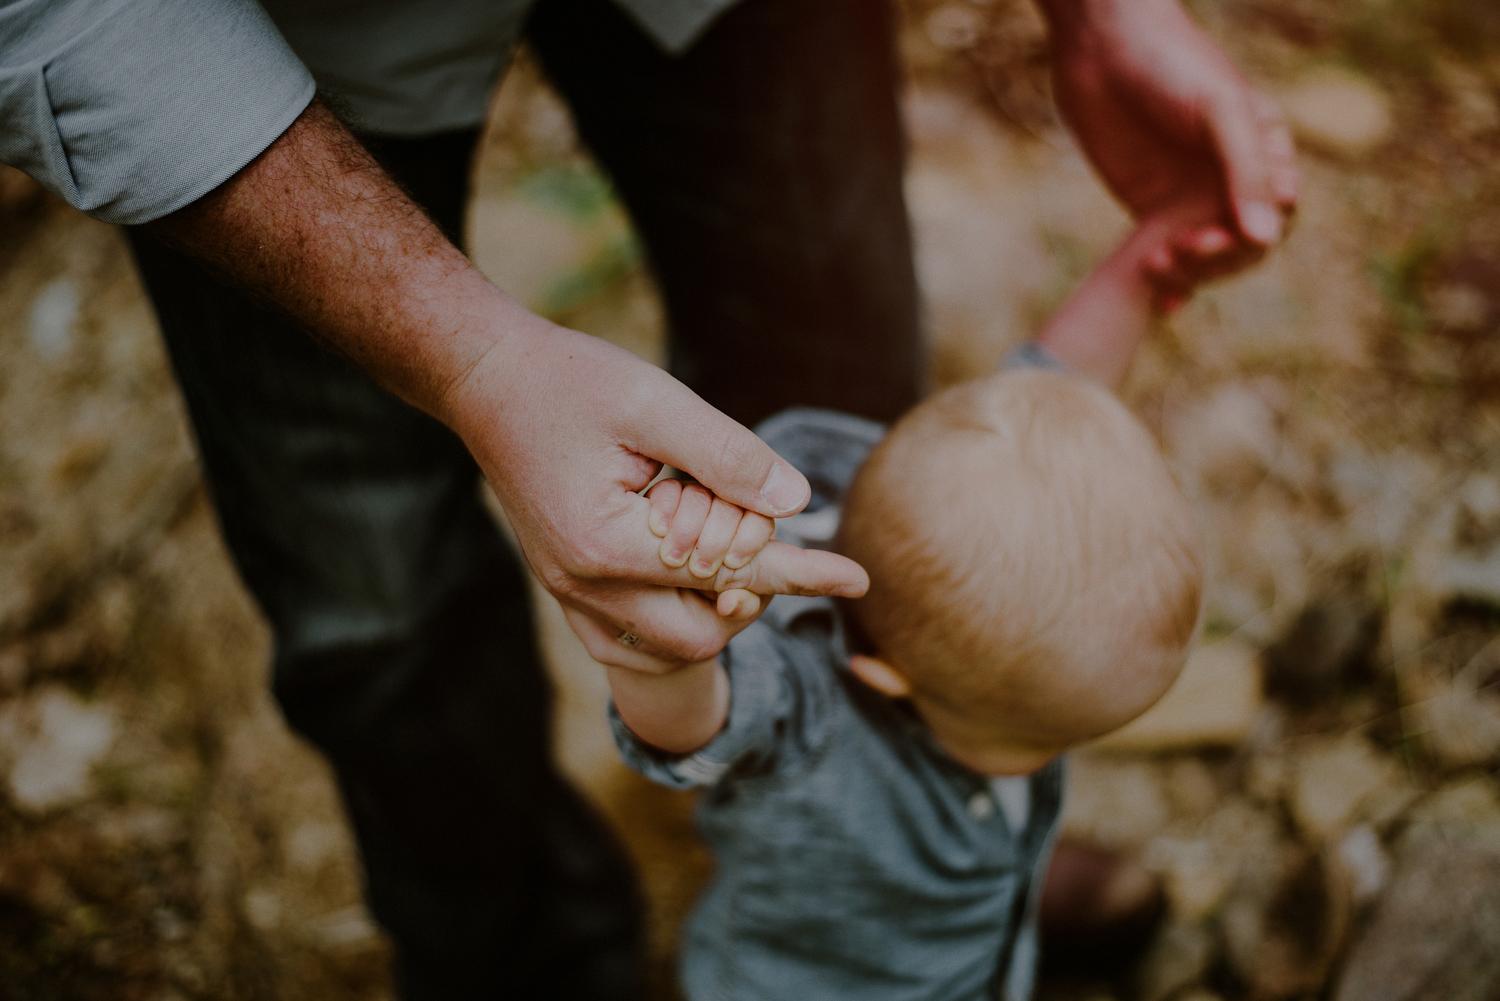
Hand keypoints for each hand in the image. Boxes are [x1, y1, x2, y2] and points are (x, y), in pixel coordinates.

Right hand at [438, 313, 869, 667]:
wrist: (485, 378)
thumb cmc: (570, 378)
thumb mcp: (655, 401)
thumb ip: (728, 456)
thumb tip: (798, 504)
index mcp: (605, 545)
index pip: (727, 574)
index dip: (800, 573)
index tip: (857, 578)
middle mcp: (581, 584)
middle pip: (699, 634)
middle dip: (750, 596)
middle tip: (766, 540)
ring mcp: (565, 591)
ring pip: (663, 649)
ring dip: (711, 612)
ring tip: (729, 551)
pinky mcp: (561, 583)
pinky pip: (624, 641)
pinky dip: (670, 621)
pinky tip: (689, 575)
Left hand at [1042, 0, 1298, 286]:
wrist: (1102, 50)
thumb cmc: (1172, 67)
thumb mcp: (1219, 112)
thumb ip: (1244, 172)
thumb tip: (1266, 238)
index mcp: (1267, 153)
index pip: (1277, 215)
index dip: (1250, 236)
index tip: (1209, 233)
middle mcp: (1234, 179)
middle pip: (1245, 245)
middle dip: (1218, 257)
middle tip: (1179, 249)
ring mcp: (1194, 196)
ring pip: (1209, 257)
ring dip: (1191, 273)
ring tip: (1154, 265)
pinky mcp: (1153, 208)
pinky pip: (1170, 255)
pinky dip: (1170, 283)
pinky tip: (1160, 304)